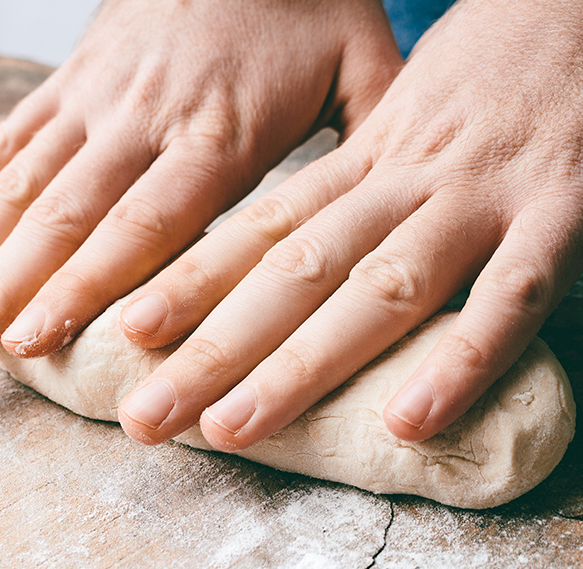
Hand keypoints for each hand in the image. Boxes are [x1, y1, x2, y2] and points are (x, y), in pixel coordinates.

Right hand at [0, 0, 400, 378]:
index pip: (143, 224)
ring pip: (17, 187)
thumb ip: (367, 146)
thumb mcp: (362, 65)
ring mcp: (96, 99)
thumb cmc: (310, 1)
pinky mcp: (71, 81)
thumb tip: (381, 228)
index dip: (85, 284)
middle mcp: (142, 119)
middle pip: (59, 219)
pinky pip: (7, 138)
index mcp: (219, 132)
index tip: (33, 342)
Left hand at [116, 0, 582, 448]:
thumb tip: (273, 264)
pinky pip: (511, 297)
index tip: (130, 335)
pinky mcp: (561, 216)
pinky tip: (407, 422)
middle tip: (144, 416)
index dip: (190, 284)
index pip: (257, 231)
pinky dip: (462, 360)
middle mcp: (400, 185)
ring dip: (299, 364)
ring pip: (377, 290)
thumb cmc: (472, 86)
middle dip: (211, 349)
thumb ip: (339, 192)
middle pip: (291, 274)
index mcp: (356, 167)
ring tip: (228, 427)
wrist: (567, 14)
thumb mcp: (389, 130)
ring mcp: (477, 202)